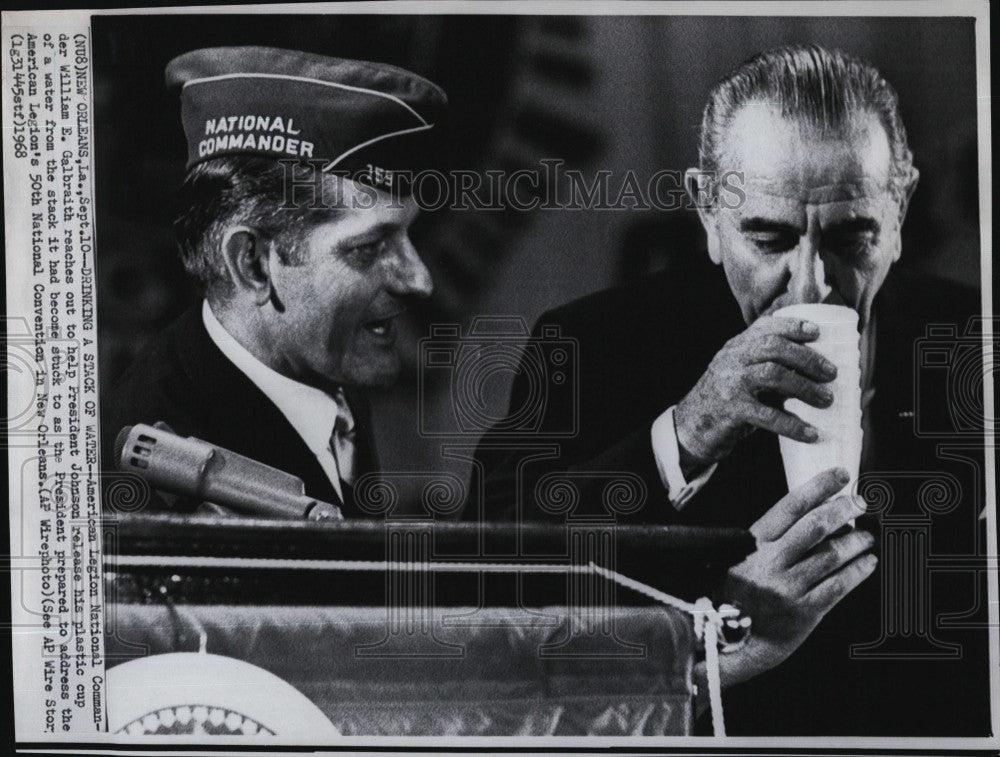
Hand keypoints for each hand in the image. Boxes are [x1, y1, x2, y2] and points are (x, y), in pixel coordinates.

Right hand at [674, 316, 837, 469]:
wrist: (689, 428)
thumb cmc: (724, 401)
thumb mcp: (739, 375)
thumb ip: (767, 368)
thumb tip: (813, 372)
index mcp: (735, 348)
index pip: (765, 326)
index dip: (793, 326)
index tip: (817, 332)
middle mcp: (731, 360)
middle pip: (774, 347)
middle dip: (808, 358)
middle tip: (832, 373)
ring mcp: (730, 384)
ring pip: (773, 375)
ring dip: (805, 387)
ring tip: (826, 400)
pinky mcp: (730, 410)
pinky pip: (767, 415)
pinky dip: (792, 424)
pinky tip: (810, 433)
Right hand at [706, 467, 874, 689]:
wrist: (728, 639)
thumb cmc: (737, 592)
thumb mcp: (739, 557)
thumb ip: (770, 538)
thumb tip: (814, 512)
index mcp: (753, 544)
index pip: (790, 506)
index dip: (818, 487)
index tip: (839, 475)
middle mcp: (771, 563)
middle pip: (815, 527)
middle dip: (843, 510)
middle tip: (861, 502)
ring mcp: (788, 588)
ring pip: (831, 556)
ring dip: (855, 541)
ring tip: (867, 534)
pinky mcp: (804, 612)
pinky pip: (838, 586)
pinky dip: (857, 571)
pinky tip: (868, 562)